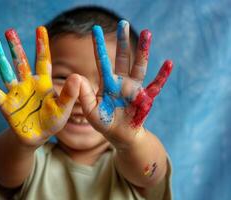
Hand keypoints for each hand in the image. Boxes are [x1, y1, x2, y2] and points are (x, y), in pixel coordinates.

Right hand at [0, 27, 79, 146]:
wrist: (37, 137)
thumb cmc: (52, 121)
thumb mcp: (64, 109)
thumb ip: (69, 94)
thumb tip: (76, 76)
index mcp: (43, 83)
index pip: (43, 60)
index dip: (42, 45)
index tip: (40, 28)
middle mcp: (28, 84)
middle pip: (21, 62)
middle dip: (16, 47)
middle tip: (9, 30)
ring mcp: (16, 93)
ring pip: (7, 72)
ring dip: (0, 59)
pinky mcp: (6, 105)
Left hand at [79, 20, 172, 143]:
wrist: (120, 136)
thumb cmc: (104, 123)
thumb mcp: (90, 112)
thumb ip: (85, 96)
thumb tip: (78, 77)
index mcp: (107, 84)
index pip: (102, 61)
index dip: (99, 46)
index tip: (95, 29)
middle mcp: (122, 82)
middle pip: (123, 58)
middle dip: (122, 41)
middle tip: (123, 22)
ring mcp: (135, 89)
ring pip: (139, 66)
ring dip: (143, 50)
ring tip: (147, 32)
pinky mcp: (146, 99)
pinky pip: (155, 85)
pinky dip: (162, 75)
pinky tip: (168, 63)